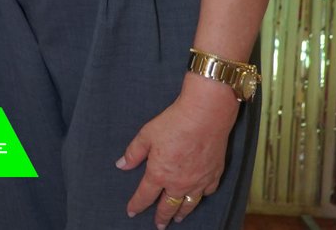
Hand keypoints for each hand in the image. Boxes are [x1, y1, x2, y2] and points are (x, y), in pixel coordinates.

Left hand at [118, 77, 239, 226]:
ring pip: (188, 204)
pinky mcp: (214, 175)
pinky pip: (207, 192)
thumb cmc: (173, 123)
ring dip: (182, 213)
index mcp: (159, 174)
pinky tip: (199, 197)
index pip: (145, 196)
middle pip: (168, 206)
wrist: (205, 116)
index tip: (131, 212)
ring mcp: (198, 181)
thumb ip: (133, 153)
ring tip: (178, 219)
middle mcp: (178, 183)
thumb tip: (121, 165)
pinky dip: (201, 197)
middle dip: (161, 216)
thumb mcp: (146, 135)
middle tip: (159, 225)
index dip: (136, 205)